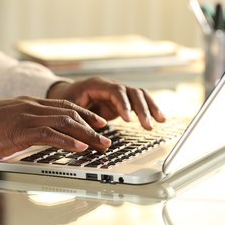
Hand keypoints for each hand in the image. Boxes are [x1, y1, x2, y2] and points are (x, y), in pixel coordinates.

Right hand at [0, 96, 110, 158]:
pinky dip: (67, 140)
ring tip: (100, 144)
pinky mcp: (20, 130)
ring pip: (65, 122)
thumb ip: (27, 124)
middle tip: (106, 136)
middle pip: (70, 113)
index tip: (98, 122)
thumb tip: (41, 135)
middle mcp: (32, 106)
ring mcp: (26, 116)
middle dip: (91, 125)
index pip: (64, 106)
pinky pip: (50, 134)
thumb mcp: (9, 122)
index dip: (84, 114)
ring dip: (86, 134)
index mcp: (30, 103)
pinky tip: (79, 147)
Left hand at [47, 77, 165, 128]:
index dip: (123, 104)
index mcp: (96, 85)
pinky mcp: (122, 101)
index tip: (128, 119)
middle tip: (147, 125)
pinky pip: (139, 102)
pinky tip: (158, 119)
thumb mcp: (69, 110)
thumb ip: (81, 122)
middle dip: (142, 109)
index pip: (115, 91)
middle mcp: (110, 86)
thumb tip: (93, 139)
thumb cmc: (66, 100)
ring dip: (150, 107)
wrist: (64, 92)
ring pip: (139, 95)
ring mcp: (117, 93)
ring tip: (160, 121)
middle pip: (132, 92)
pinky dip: (149, 110)